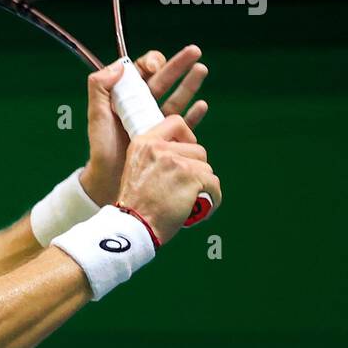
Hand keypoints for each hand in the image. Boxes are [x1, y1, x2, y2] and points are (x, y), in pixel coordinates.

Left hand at [80, 44, 209, 205]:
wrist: (110, 178)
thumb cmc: (102, 147)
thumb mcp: (97, 115)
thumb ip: (99, 88)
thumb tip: (119, 65)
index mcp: (127, 96)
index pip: (141, 72)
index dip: (150, 63)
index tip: (154, 66)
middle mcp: (144, 105)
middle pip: (164, 79)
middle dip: (179, 64)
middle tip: (195, 51)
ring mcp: (157, 121)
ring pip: (177, 97)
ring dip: (190, 83)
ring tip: (201, 69)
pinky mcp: (168, 138)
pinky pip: (185, 123)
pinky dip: (194, 114)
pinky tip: (201, 104)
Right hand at [117, 114, 221, 245]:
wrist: (134, 225)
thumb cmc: (136, 204)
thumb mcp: (137, 169)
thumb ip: (156, 156)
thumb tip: (183, 152)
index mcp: (144, 143)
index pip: (175, 122)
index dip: (187, 137)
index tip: (186, 153)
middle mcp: (159, 148)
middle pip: (197, 150)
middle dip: (196, 169)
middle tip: (184, 187)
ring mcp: (176, 161)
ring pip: (207, 169)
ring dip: (203, 185)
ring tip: (191, 200)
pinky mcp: (191, 177)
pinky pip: (214, 185)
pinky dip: (212, 198)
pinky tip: (201, 208)